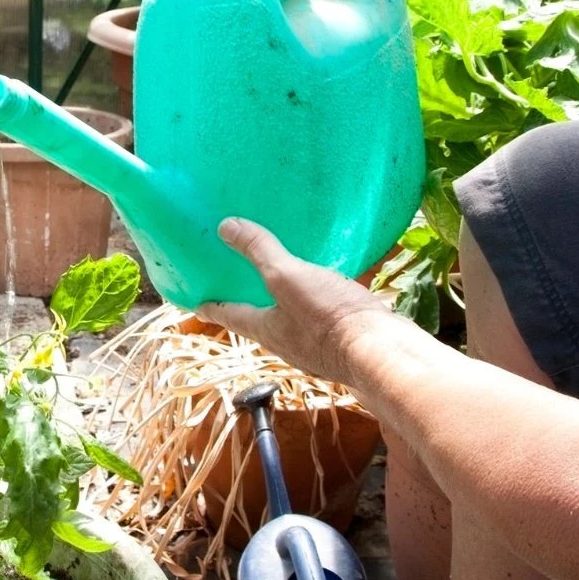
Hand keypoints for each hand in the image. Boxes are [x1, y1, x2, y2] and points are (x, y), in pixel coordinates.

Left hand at [196, 218, 396, 386]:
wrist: (382, 352)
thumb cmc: (329, 317)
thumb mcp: (288, 277)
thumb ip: (259, 252)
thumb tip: (225, 227)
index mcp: (265, 329)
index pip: (229, 315)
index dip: (210, 306)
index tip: (195, 302)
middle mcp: (286, 341)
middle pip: (259, 319)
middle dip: (247, 302)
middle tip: (238, 284)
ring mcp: (316, 345)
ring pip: (291, 318)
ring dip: (283, 301)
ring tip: (284, 278)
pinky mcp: (343, 340)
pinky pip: (323, 315)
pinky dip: (319, 299)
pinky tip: (330, 283)